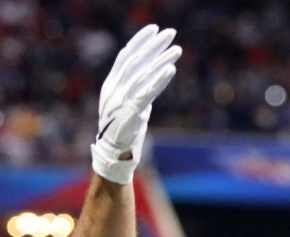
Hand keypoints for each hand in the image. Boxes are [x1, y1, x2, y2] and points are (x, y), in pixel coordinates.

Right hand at [92, 24, 180, 184]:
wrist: (113, 152)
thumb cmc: (123, 128)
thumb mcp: (128, 102)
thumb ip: (137, 87)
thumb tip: (151, 73)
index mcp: (112, 84)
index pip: (126, 55)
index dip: (140, 41)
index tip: (154, 30)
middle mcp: (115, 88)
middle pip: (136, 59)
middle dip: (154, 45)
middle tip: (170, 32)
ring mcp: (122, 100)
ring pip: (145, 74)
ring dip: (162, 60)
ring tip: (177, 49)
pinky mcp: (132, 112)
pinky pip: (148, 92)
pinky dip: (160, 79)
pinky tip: (171, 69)